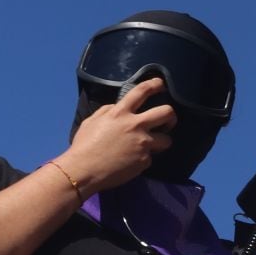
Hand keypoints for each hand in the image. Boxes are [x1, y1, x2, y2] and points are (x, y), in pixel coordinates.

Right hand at [60, 78, 177, 193]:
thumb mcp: (92, 122)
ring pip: (168, 139)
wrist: (84, 170)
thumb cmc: (84, 145)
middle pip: (166, 112)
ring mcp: (143, 143)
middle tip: (168, 120)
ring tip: (152, 145)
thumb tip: (118, 107)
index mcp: (120, 113)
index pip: (141, 92)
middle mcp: (135, 125)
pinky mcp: (145, 160)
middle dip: (171, 115)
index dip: (154, 84)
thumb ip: (107, 111)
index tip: (161, 84)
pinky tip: (132, 162)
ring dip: (162, 141)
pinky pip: (151, 157)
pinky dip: (143, 159)